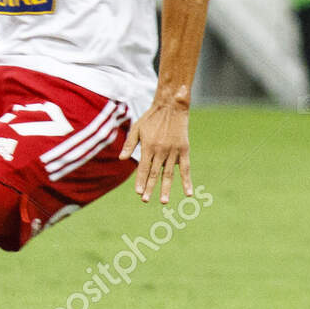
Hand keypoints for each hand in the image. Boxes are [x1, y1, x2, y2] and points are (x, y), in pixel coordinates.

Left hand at [120, 85, 191, 202]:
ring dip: (166, 188)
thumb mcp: (137, 129)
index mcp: (148, 147)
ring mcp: (173, 151)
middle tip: (145, 200)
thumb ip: (129, 144)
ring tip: (164, 201)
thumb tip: (121, 158)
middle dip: (149, 188)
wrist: (171, 107)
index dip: (140, 181)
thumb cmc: (151, 118)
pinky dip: (187, 181)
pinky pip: (186, 168)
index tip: (138, 192)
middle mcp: (160, 151)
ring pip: (169, 174)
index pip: (143, 168)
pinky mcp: (184, 150)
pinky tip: (188, 192)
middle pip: (154, 173)